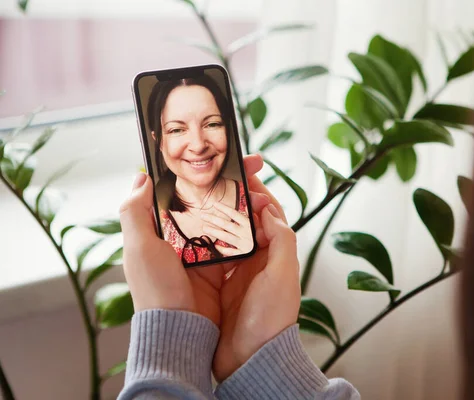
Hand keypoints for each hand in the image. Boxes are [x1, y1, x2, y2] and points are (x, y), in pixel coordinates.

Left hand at [119, 155, 269, 326]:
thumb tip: (141, 176)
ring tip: (262, 187)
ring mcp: (206, 252)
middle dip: (234, 179)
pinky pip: (239, 241)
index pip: (185, 189)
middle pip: (212, 198)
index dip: (204, 170)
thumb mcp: (138, 247)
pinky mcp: (224, 267)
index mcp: (164, 228)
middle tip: (255, 164)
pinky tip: (262, 214)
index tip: (223, 155)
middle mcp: (186, 237)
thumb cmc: (155, 289)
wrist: (179, 331)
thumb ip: (135, 211)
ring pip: (228, 216)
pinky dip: (251, 227)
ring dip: (246, 200)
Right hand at [212, 160, 300, 381]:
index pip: (268, 214)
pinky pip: (208, 255)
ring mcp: (235, 272)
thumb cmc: (271, 319)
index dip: (256, 192)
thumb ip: (282, 240)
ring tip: (198, 198)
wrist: (250, 359)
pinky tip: (188, 229)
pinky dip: (201, 240)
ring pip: (224, 235)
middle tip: (213, 181)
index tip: (243, 173)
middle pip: (243, 221)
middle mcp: (256, 260)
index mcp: (275, 255)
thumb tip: (268, 209)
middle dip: (231, 200)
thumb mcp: (283, 276)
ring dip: (213, 217)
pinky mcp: (217, 285)